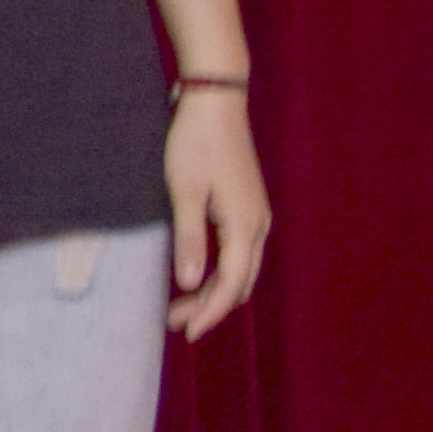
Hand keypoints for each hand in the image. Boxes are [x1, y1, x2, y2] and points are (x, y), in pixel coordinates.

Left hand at [165, 87, 269, 336]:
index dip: (209, 312)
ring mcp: (256, 214)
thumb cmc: (195, 142)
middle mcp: (258, 225)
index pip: (230, 286)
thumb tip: (189, 284)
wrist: (215, 99)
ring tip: (180, 303)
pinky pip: (238, 250)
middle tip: (174, 321)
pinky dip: (219, 268)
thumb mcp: (184, 191)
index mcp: (245, 227)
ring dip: (213, 288)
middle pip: (239, 282)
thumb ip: (189, 239)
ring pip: (240, 268)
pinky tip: (196, 269)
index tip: (186, 332)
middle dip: (209, 306)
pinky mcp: (247, 203)